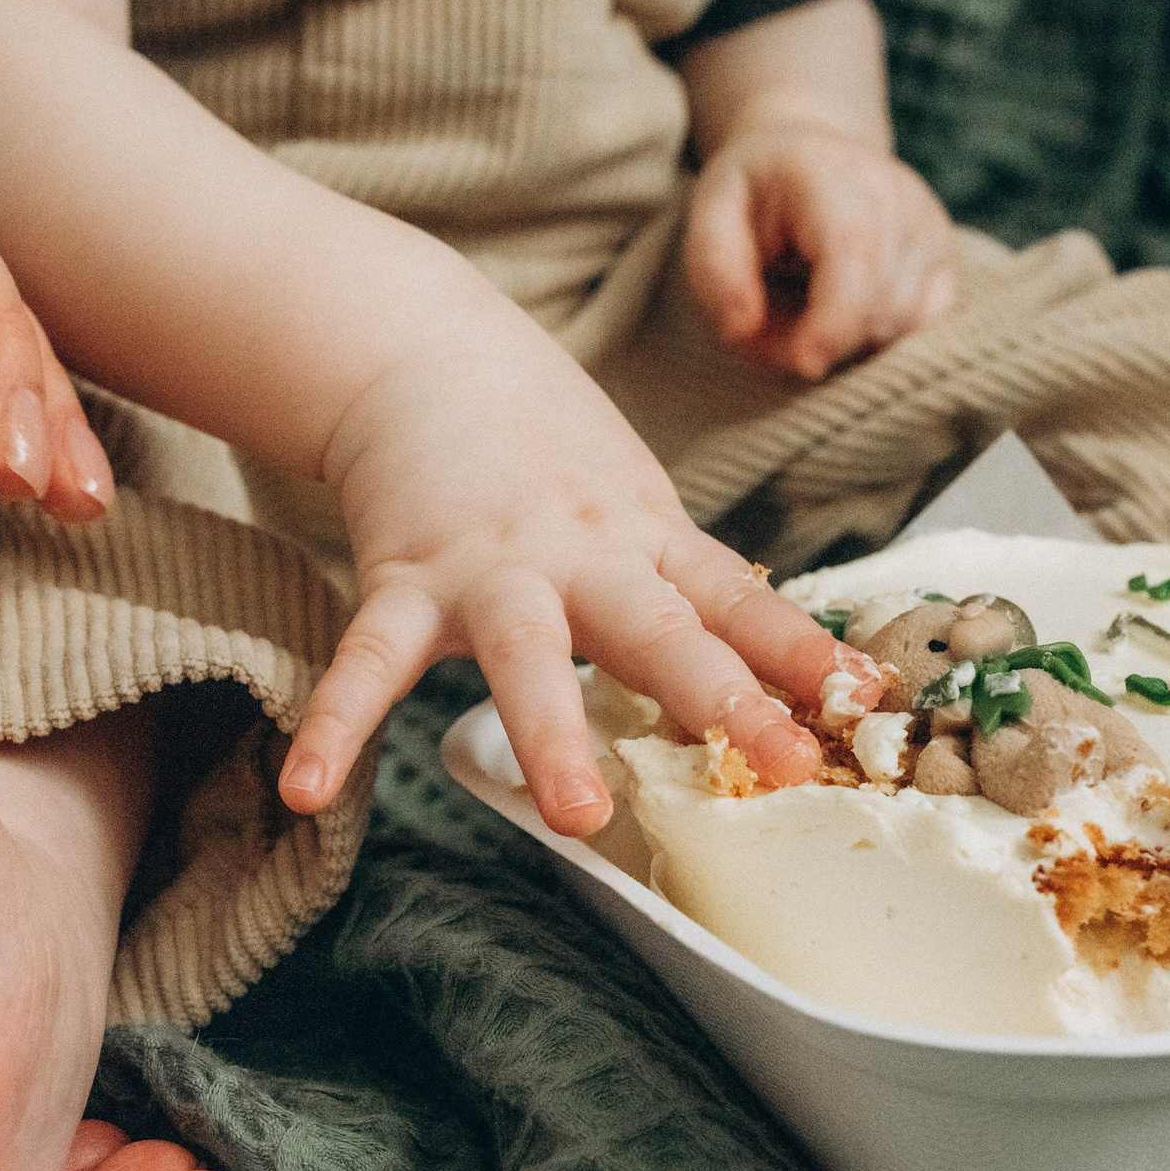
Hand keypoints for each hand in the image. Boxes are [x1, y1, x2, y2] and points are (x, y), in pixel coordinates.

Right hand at [273, 293, 883, 837]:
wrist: (426, 351)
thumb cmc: (547, 450)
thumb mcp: (639, 509)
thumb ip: (691, 594)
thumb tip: (784, 680)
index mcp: (649, 542)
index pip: (738, 599)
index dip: (801, 650)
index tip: (862, 699)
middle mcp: (583, 557)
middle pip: (658, 630)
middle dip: (720, 699)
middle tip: (778, 768)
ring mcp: (489, 569)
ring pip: (526, 655)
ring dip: (552, 733)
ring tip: (573, 819)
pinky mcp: (404, 579)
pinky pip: (370, 661)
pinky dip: (336, 725)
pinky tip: (307, 790)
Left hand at [683, 112, 958, 380]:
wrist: (808, 161)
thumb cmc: (752, 198)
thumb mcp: (709, 217)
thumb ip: (717, 272)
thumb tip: (742, 330)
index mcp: (832, 174)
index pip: (854, 251)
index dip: (835, 320)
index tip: (804, 365)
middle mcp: (897, 194)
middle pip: (883, 302)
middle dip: (825, 342)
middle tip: (770, 334)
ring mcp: (929, 227)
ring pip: (906, 325)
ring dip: (850, 348)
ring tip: (804, 318)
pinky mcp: (946, 262)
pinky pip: (927, 330)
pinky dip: (883, 345)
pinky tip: (845, 323)